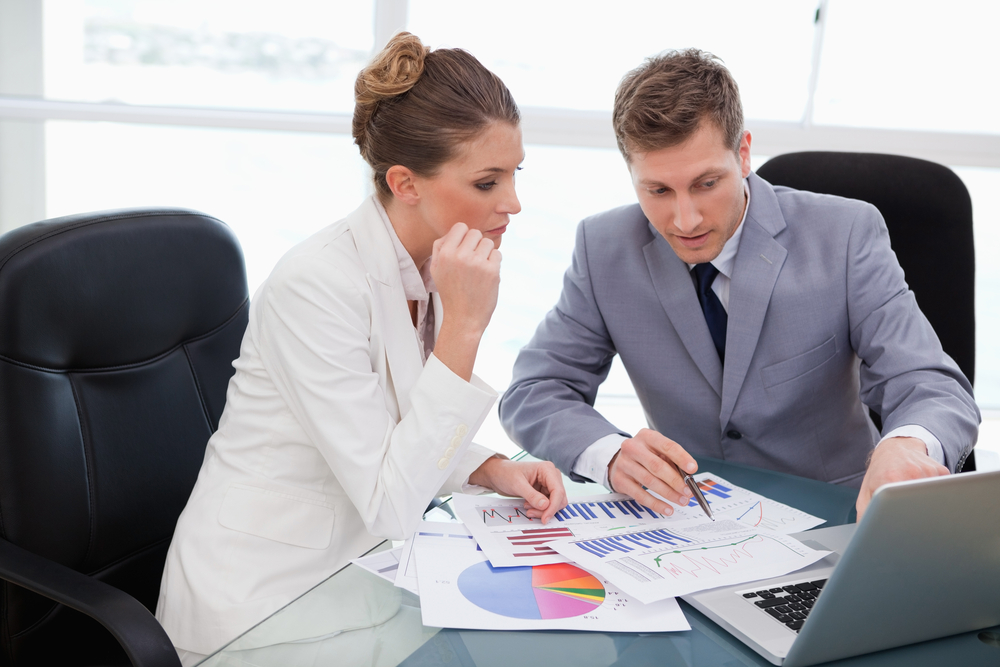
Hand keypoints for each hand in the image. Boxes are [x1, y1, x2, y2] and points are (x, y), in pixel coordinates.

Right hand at [430, 222, 500, 336]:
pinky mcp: (492, 271)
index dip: (464, 236)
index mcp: (445, 254)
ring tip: (478, 270)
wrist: (463, 318)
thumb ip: (440, 247)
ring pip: (488, 242)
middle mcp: (460, 256)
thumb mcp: (436, 270)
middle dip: (476, 245)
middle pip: (475, 233)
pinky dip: (494, 263)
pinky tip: (486, 276)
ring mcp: (477, 263)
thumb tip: (454, 230)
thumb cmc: (450, 293)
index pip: (460, 227)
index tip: (464, 248)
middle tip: (472, 262)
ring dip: (486, 253)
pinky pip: (497, 254)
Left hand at [468, 458, 567, 523]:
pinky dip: (540, 509)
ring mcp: (548, 484)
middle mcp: (551, 476)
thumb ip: (532, 495)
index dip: (553, 507)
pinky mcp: (544, 492)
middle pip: (559, 499)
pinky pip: (548, 505)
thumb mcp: (517, 484)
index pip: (558, 491)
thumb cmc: (506, 474)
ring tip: (528, 509)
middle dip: (547, 509)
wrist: (497, 475)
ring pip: (555, 503)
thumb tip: (546, 505)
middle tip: (531, 513)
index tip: (545, 518)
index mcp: (547, 469)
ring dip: (543, 510)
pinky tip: (528, 506)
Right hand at [608, 428, 696, 514]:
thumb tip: (688, 479)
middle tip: (688, 491)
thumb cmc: (645, 456)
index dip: (681, 458)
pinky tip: (667, 508)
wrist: (619, 461)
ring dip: (668, 494)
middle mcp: (633, 448)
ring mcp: (624, 464)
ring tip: (681, 500)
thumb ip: (672, 462)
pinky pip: (640, 495)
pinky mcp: (619, 480)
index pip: (666, 446)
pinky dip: (656, 504)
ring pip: (649, 481)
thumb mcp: (658, 452)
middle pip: (657, 466)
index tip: (693, 469)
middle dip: (675, 481)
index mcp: (646, 436)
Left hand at [856, 437, 948, 518]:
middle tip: (908, 512)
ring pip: (934, 500)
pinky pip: (944, 492)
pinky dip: (935, 496)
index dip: (902, 520)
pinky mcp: (942, 472)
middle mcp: (911, 473)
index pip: (900, 508)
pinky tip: (923, 489)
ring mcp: (929, 472)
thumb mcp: (867, 492)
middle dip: (916, 516)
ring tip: (913, 495)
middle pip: (921, 506)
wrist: (896, 447)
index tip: (901, 525)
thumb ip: (865, 515)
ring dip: (925, 504)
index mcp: (890, 479)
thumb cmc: (880, 472)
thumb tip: (865, 536)